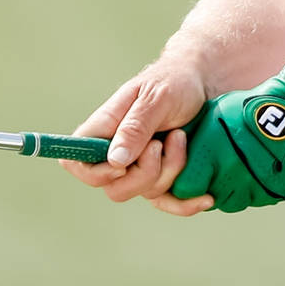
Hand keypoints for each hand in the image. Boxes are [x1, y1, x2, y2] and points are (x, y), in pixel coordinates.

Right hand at [61, 56, 213, 211]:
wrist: (207, 84)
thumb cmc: (174, 82)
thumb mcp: (156, 97)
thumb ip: (135, 127)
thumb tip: (114, 160)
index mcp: (104, 129)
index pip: (77, 163)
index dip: (94, 173)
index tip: (122, 164)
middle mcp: (118, 153)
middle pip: (115, 189)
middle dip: (145, 173)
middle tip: (161, 143)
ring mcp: (142, 168)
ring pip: (146, 192)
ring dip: (171, 169)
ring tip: (181, 137)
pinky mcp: (166, 176)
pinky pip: (170, 203)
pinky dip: (187, 202)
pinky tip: (206, 196)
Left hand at [168, 61, 284, 212]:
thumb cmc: (252, 108)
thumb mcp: (214, 115)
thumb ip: (194, 139)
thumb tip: (177, 149)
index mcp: (211, 155)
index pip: (184, 187)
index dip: (185, 180)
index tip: (191, 171)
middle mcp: (230, 176)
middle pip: (206, 196)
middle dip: (207, 184)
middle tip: (215, 167)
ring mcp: (252, 187)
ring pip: (229, 201)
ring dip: (229, 188)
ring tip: (237, 165)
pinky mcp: (271, 194)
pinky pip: (253, 199)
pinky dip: (251, 188)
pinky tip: (255, 168)